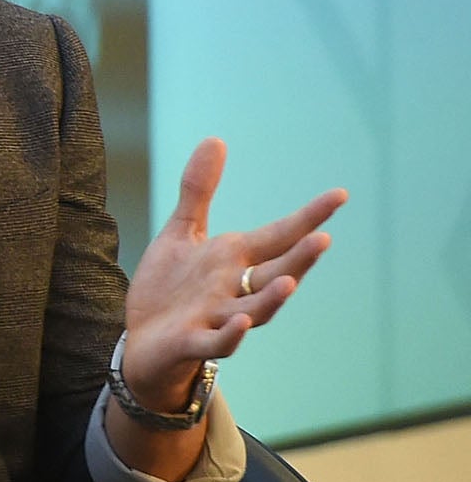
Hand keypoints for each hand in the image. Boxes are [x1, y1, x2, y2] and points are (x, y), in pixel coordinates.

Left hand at [122, 138, 345, 409]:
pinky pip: (217, 342)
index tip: (340, 195)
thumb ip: (199, 191)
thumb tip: (216, 139)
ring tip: (291, 281)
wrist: (142, 342)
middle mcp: (234, 289)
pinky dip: (230, 334)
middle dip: (299, 259)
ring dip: (273, 298)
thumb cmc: (169, 289)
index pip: (278, 236)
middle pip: (275, 273)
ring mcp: (217, 318)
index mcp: (234, 260)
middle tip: (323, 238)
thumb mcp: (182, 234)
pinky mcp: (192, 343)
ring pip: (254, 309)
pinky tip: (240, 322)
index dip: (308, 217)